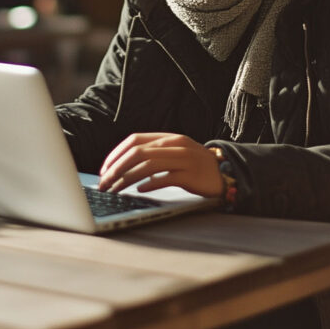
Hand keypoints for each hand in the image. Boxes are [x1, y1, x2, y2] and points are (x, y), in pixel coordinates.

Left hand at [98, 132, 223, 197]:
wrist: (225, 173)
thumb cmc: (195, 166)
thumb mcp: (174, 153)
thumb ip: (154, 154)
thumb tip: (125, 166)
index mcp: (168, 138)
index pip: (134, 140)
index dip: (116, 154)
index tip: (104, 170)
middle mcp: (174, 145)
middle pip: (137, 152)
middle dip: (117, 168)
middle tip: (104, 184)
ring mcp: (183, 159)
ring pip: (148, 165)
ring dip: (127, 179)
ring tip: (116, 190)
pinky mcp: (190, 175)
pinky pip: (166, 178)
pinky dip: (150, 184)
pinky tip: (140, 191)